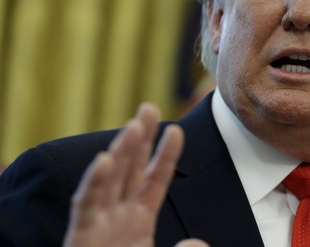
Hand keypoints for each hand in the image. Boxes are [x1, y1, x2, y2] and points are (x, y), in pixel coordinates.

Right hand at [63, 103, 207, 246]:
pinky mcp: (82, 236)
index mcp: (138, 219)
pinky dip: (95, 183)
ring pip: (111, 179)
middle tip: (148, 107)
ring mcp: (99, 224)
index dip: (166, 155)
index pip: (155, 179)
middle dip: (140, 138)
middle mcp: (118, 215)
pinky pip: (87, 205)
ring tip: (134, 124)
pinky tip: (105, 159)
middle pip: (131, 169)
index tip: (177, 130)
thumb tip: (198, 245)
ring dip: (122, 151)